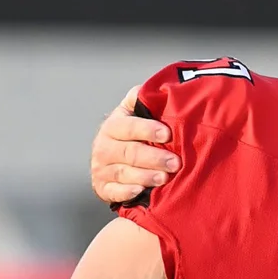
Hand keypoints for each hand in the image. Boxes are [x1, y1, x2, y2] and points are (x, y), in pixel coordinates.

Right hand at [89, 87, 178, 205]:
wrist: (113, 161)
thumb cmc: (134, 135)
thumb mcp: (135, 114)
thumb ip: (144, 101)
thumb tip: (158, 86)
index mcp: (113, 126)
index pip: (128, 126)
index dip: (147, 129)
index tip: (167, 134)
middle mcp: (104, 146)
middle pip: (129, 152)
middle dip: (154, 157)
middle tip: (175, 162)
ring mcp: (102, 168)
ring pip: (123, 173)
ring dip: (145, 176)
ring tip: (165, 178)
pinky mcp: (103, 188)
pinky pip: (114, 192)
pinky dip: (127, 192)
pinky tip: (141, 191)